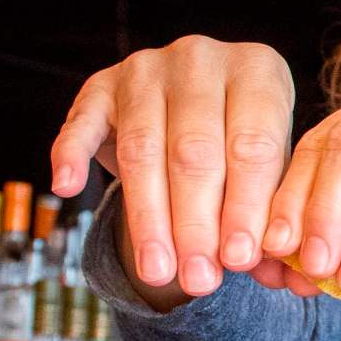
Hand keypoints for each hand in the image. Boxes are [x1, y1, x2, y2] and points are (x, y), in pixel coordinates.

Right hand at [49, 36, 296, 299]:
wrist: (199, 101)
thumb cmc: (244, 143)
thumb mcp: (271, 166)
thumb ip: (267, 209)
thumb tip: (258, 266)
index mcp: (258, 71)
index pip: (253, 146)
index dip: (245, 208)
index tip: (239, 260)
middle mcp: (201, 59)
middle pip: (194, 151)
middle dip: (195, 224)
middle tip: (200, 280)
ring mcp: (146, 67)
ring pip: (143, 148)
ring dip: (148, 217)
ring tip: (158, 273)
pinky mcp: (100, 84)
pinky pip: (81, 122)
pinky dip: (72, 155)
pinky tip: (68, 190)